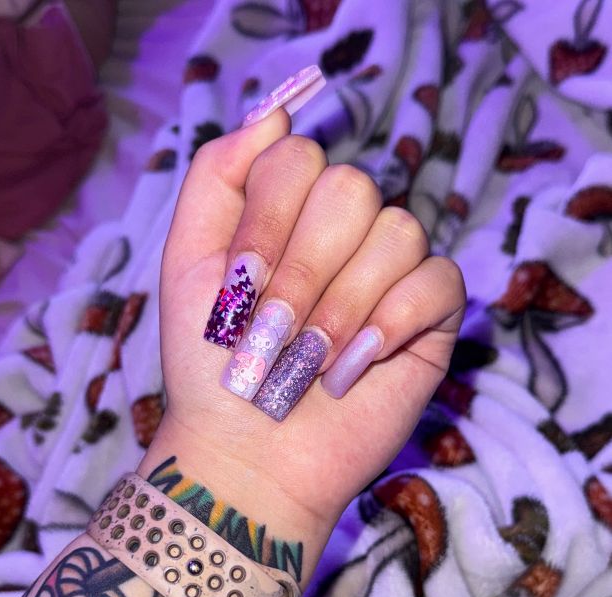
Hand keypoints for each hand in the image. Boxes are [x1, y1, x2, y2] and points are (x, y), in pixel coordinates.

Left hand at [140, 110, 465, 580]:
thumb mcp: (186, 265)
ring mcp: (389, 274)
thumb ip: (214, 177)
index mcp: (287, 214)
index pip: (296, 158)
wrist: (246, 457)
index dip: (266, 221)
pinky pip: (436, 282)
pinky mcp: (429, 319)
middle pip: (350, 189)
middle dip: (301, 273)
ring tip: (309, 363)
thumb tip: (275, 111)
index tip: (238, 286)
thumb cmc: (210, 372)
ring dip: (340, 309)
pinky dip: (388, 327)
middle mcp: (342, 234)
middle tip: (272, 335)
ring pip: (396, 233)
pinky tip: (352, 370)